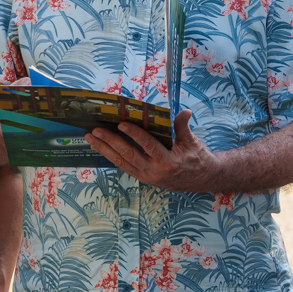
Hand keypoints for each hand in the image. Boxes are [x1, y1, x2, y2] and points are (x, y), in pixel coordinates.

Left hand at [84, 110, 219, 191]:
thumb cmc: (197, 158)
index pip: (148, 146)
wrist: (201, 180)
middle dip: (110, 142)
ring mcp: (147, 176)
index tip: (121, 124)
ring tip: (91, 138)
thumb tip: (184, 111)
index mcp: (168, 162)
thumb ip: (183, 126)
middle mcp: (154, 171)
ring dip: (105, 149)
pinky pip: (124, 166)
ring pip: (122, 162)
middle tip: (95, 131)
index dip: (134, 135)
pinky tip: (100, 148)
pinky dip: (111, 156)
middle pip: (128, 155)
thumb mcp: (192, 141)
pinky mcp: (143, 178)